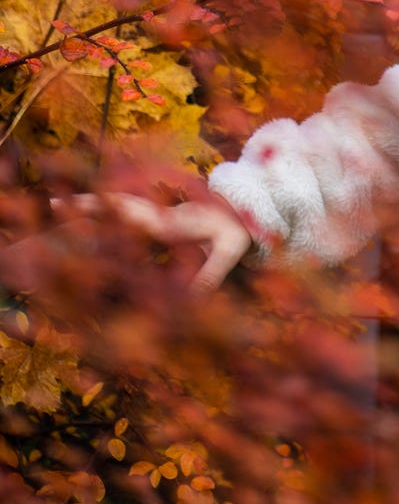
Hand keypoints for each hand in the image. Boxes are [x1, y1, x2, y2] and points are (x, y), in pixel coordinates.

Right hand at [47, 185, 255, 293]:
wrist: (242, 212)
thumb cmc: (237, 231)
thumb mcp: (230, 249)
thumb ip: (212, 272)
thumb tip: (192, 299)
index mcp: (169, 222)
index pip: (131, 215)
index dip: (105, 212)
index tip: (80, 209)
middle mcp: (158, 215)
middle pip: (116, 206)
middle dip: (86, 204)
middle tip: (51, 204)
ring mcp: (157, 215)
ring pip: (119, 207)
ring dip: (92, 206)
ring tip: (59, 207)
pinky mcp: (159, 220)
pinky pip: (128, 215)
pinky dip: (107, 214)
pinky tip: (88, 220)